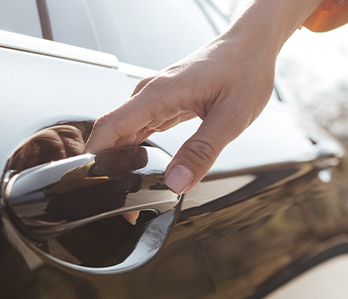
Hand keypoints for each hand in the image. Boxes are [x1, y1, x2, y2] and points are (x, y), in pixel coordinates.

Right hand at [84, 0, 322, 194]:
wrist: (251, 44)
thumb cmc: (245, 70)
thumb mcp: (232, 117)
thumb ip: (202, 151)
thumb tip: (176, 182)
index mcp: (160, 94)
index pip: (110, 127)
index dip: (95, 159)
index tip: (95, 186)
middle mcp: (150, 94)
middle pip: (111, 134)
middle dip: (106, 169)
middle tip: (119, 204)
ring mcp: (154, 98)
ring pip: (122, 134)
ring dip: (119, 162)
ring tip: (126, 193)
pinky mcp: (162, 104)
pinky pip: (137, 130)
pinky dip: (133, 152)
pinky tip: (138, 169)